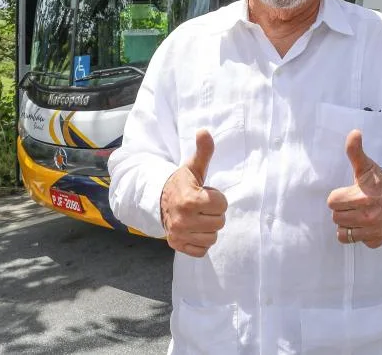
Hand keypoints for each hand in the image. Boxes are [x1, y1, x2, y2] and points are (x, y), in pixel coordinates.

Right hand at [160, 128, 227, 256]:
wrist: (159, 200)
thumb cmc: (182, 182)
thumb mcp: (193, 167)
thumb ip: (203, 151)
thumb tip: (204, 131)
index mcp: (190, 200)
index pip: (222, 205)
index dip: (218, 198)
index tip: (206, 193)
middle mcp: (183, 220)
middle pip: (219, 222)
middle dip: (214, 213)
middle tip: (202, 206)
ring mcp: (179, 235)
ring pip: (212, 238)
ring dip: (209, 228)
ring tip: (198, 217)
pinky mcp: (177, 246)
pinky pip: (202, 250)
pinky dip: (201, 241)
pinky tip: (195, 229)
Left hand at [327, 129, 381, 248]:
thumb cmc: (379, 182)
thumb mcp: (367, 166)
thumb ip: (356, 151)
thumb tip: (354, 132)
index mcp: (362, 197)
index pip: (332, 201)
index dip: (339, 196)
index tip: (350, 192)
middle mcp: (368, 216)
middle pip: (336, 217)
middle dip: (343, 209)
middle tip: (354, 202)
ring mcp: (372, 230)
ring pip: (342, 231)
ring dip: (347, 223)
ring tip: (357, 213)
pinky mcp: (375, 240)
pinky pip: (351, 241)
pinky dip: (355, 234)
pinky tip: (363, 225)